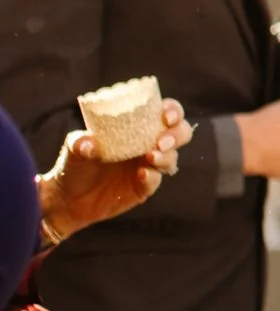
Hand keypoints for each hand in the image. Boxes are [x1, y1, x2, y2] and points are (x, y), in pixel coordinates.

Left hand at [38, 101, 191, 240]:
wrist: (68, 199)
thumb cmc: (74, 165)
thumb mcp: (73, 148)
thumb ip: (80, 142)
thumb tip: (88, 144)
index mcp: (136, 127)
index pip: (164, 113)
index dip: (172, 110)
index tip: (165, 115)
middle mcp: (147, 144)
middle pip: (180, 134)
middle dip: (176, 135)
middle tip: (161, 141)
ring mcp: (147, 167)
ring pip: (172, 158)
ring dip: (166, 156)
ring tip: (150, 157)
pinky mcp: (143, 188)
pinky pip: (155, 181)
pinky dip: (152, 177)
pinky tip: (141, 175)